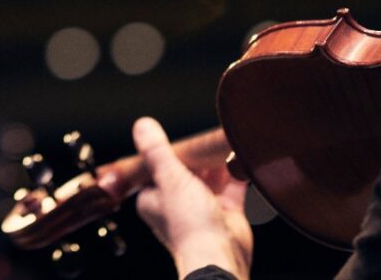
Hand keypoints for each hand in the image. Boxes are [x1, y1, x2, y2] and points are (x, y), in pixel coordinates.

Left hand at [131, 117, 252, 279]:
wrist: (221, 254)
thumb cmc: (189, 226)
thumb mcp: (170, 179)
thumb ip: (157, 152)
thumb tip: (142, 126)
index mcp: (154, 197)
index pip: (156, 167)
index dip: (168, 151)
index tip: (178, 136)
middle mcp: (177, 203)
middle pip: (185, 170)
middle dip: (196, 156)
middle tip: (202, 138)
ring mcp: (202, 207)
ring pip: (209, 176)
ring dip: (216, 162)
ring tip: (221, 144)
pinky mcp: (226, 211)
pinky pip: (232, 185)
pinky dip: (235, 171)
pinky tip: (238, 156)